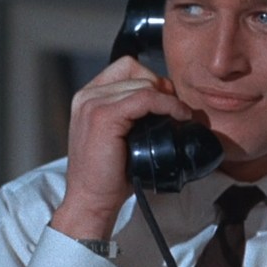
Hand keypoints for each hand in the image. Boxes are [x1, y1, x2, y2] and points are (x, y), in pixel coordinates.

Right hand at [51, 56, 192, 239]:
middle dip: (161, 87)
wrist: (91, 200)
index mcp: (88, 97)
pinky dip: (168, 104)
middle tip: (175, 110)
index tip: (167, 101)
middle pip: (135, 69)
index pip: (126, 66)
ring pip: (143, 83)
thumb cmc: (108, 175)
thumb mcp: (118, 135)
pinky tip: (178, 116)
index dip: (151, 79)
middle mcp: (87, 95)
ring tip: (179, 116)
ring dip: (168, 98)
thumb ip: (131, 113)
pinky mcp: (103, 116)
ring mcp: (93, 104)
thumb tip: (165, 99)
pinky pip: (145, 97)